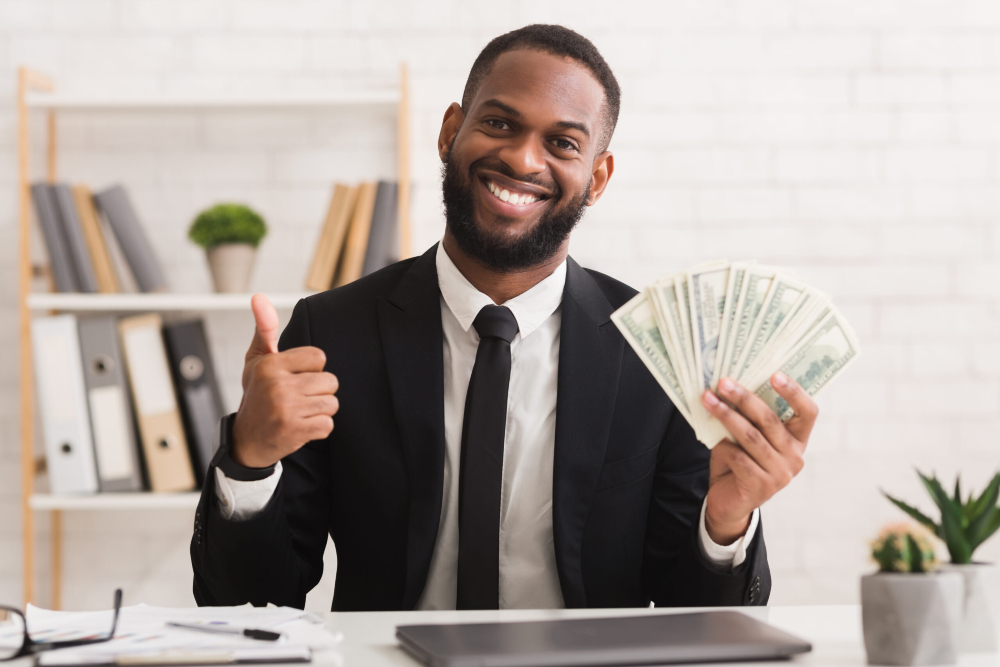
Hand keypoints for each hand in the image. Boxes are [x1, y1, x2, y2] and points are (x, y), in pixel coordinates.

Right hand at [231, 294, 338, 467]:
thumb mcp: (257, 360)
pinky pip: (328, 424)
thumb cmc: (257, 395)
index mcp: (271, 364)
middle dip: (320, 391)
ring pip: (332, 403)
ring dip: (321, 410)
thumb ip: (265, 328)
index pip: (319, 357)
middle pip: (330, 381)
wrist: (247, 440)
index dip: (313, 369)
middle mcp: (277, 385)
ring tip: (301, 412)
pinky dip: (319, 428)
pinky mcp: (294, 430)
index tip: (296, 377)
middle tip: (299, 398)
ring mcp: (286, 409)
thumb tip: (259, 296)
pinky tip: (302, 426)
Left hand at [700, 373, 817, 544]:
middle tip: (723, 382)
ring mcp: (781, 474)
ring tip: (708, 399)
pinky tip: (711, 439)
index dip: (794, 392)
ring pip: (751, 436)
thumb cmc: (739, 462)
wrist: (729, 502)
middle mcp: (795, 457)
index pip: (808, 412)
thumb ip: (747, 418)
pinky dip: (722, 445)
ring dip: (726, 415)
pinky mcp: (761, 487)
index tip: (775, 374)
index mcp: (798, 440)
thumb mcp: (747, 437)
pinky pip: (738, 457)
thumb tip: (727, 386)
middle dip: (744, 398)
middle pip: (770, 420)